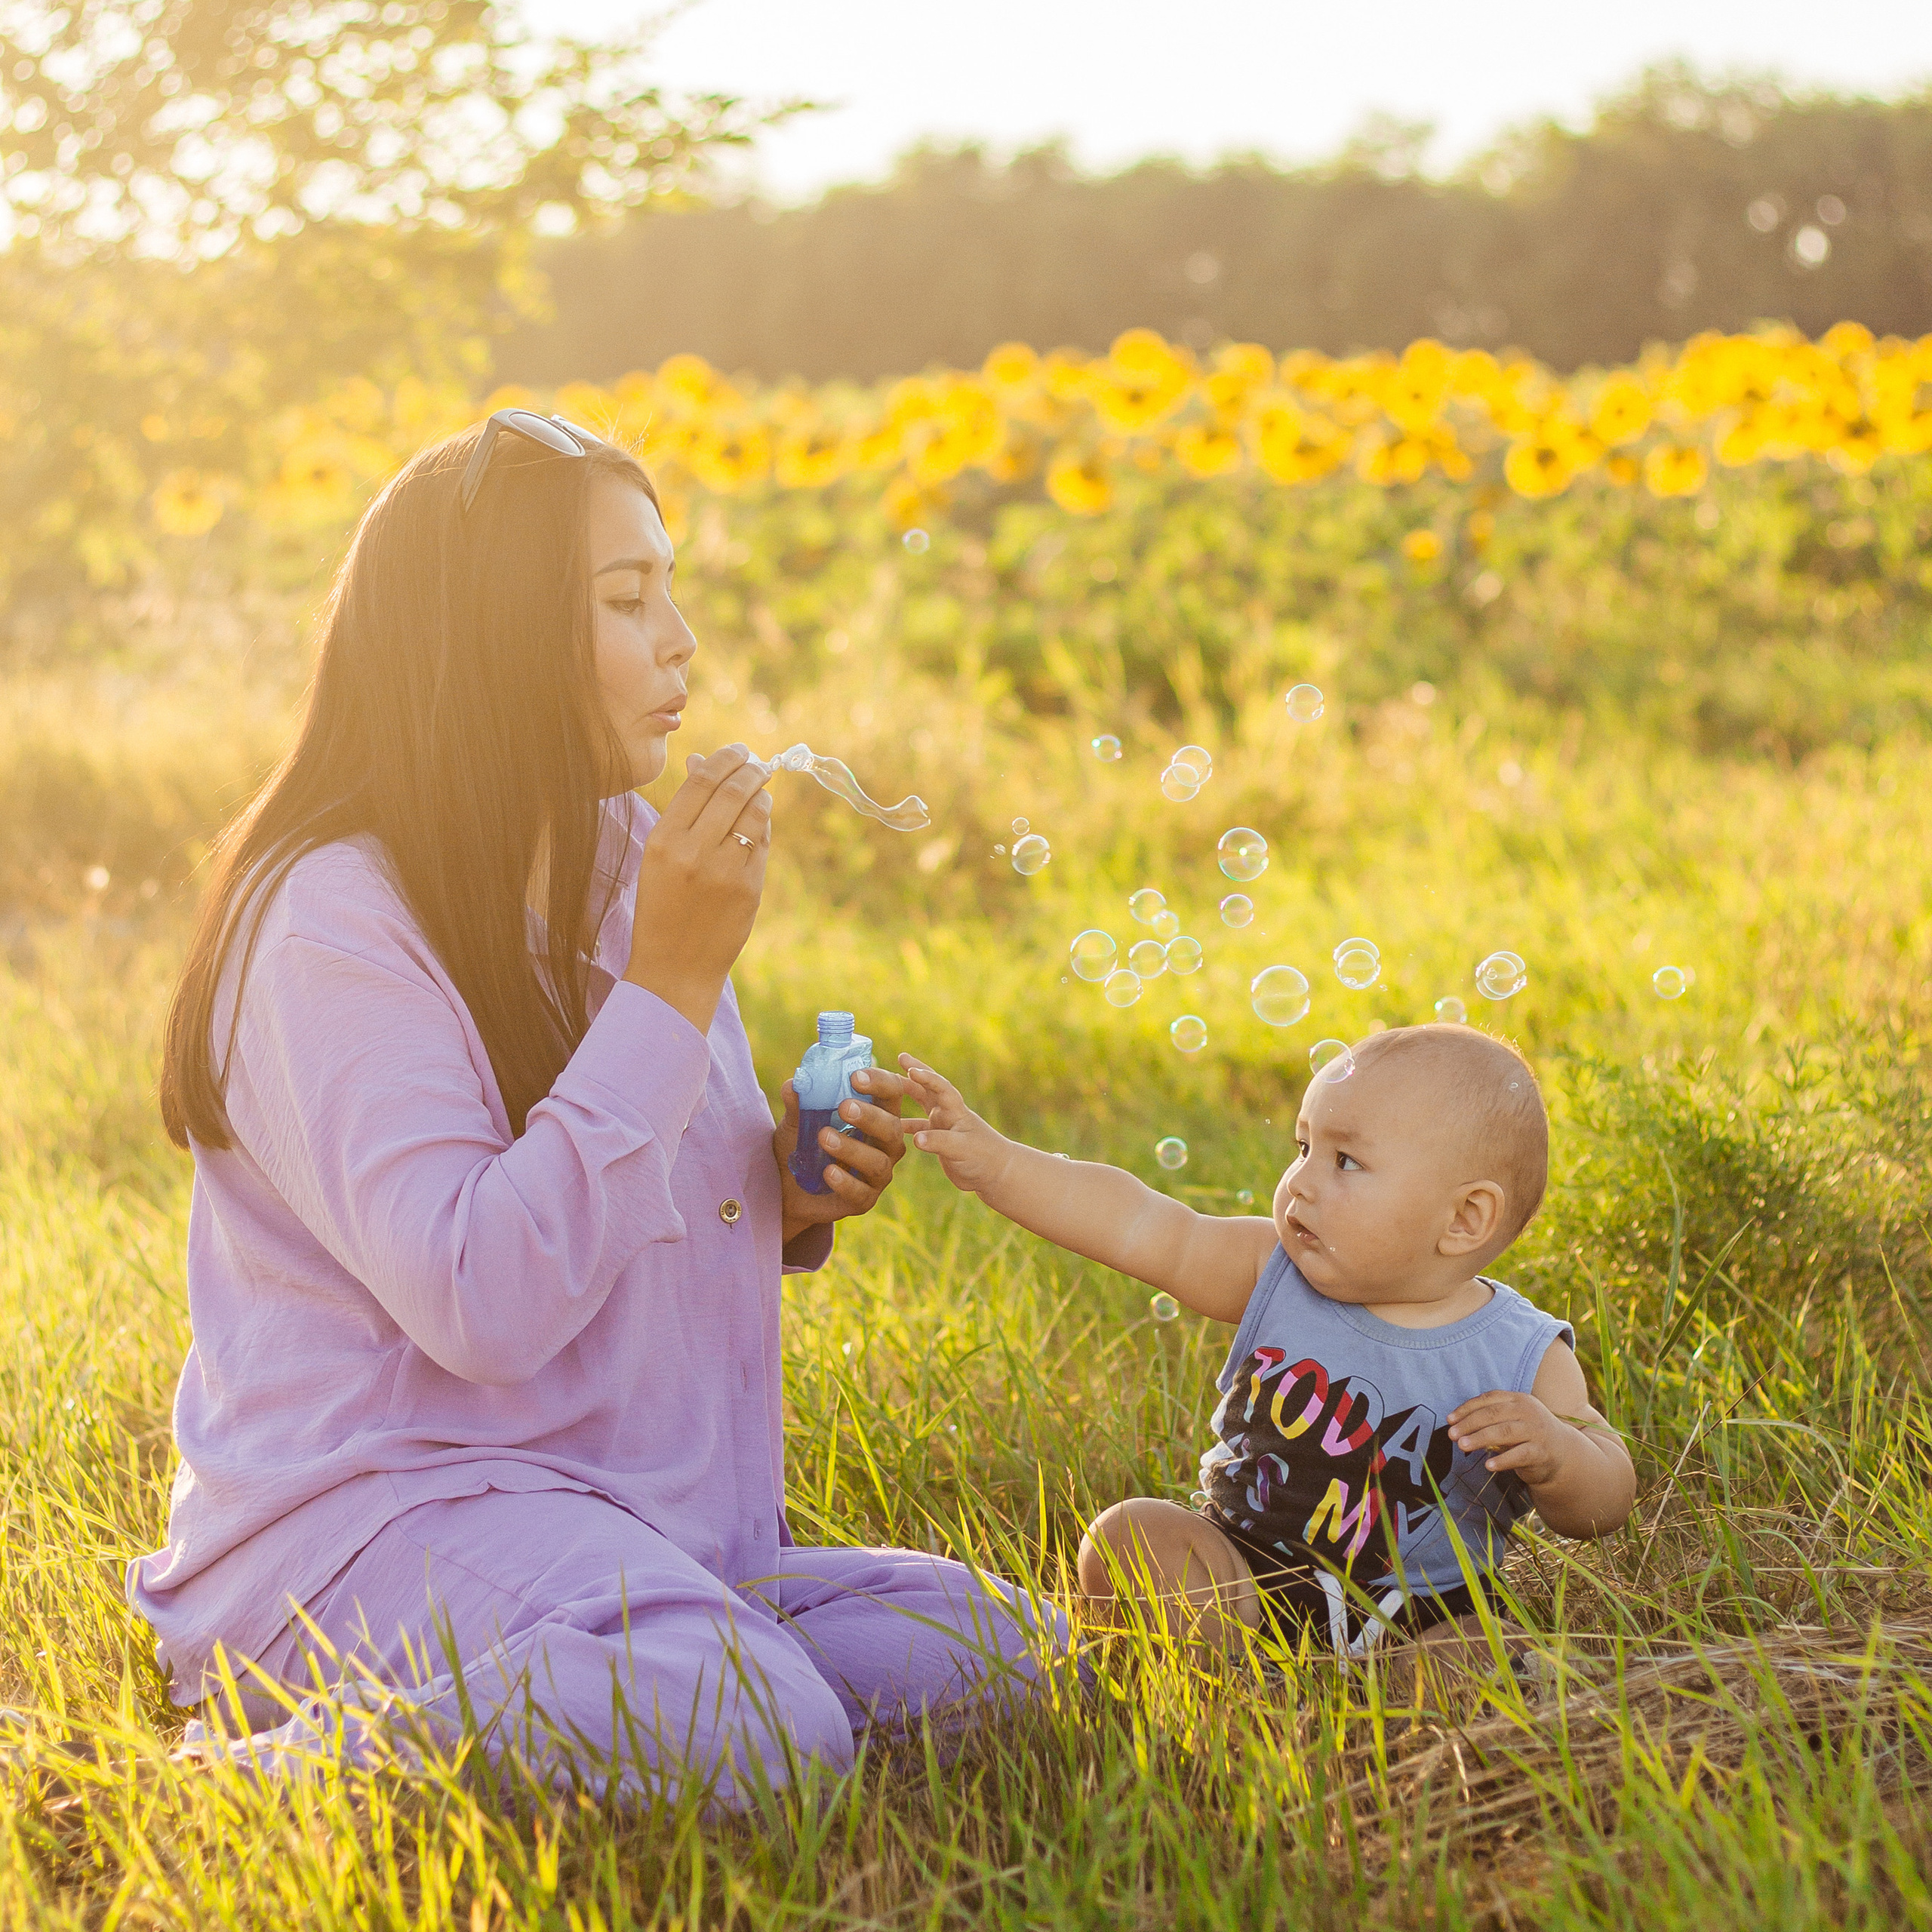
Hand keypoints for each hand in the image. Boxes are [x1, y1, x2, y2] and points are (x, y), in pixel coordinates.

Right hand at [623, 745, 772, 1033]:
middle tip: (756, 761)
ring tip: (759, 785)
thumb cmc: (663, 907)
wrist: (675, 967)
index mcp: (663, 841)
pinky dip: (764, 823)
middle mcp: (693, 852)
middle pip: (731, 791)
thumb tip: (700, 761)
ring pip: (754, 812)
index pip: (700, 782)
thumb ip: (682, 811)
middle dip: (749, 768)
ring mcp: (724, 871)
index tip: (737, 750)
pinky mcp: (749, 888)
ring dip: (761, 792)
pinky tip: (760, 817)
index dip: (723, 759)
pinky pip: (763, 842)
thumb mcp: (659, 857)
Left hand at [775, 1066, 908, 1241]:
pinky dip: (845, 1182)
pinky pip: (861, 1193)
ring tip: (823, 1138)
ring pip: (878, 1162)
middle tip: (844, 1107)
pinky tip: (827, 1172)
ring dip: (852, 1149)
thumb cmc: (801, 1145)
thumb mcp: (796, 1121)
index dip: (880, 1082)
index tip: (855, 1076)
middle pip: (893, 1128)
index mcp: (876, 1115)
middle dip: (870, 1117)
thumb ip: (798, 1103)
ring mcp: (877, 1175)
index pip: (892, 1093)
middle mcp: (884, 1144)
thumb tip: (794, 1084)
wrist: (783, 1188)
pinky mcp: (864, 1200)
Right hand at [900, 1055, 1016, 1195]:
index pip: (941, 1087)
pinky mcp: (937, 1139)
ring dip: (906, 1095)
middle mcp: (947, 1113)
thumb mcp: (962, 1149)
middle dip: (915, 1072)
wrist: (994, 1173)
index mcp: (955, 1110)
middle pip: (928, 1088)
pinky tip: (888, 1125)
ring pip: (920, 1104)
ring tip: (887, 1087)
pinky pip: (916, 1127)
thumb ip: (940, 1142)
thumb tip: (916, 1139)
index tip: (910, 1069)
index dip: (926, 1077)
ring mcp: (942, 1125)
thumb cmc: (984, 1157)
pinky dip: (903, 1124)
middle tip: (900, 1056)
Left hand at [1446, 1389, 1577, 1487]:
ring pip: (1504, 1432)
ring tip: (1462, 1446)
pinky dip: (1502, 1460)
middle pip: (1493, 1414)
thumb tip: (1456, 1424)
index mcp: (1518, 1399)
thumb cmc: (1527, 1433)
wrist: (1562, 1451)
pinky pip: (1519, 1455)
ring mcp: (1536, 1431)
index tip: (1450, 1419)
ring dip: (1480, 1439)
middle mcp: (1528, 1412)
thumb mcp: (1511, 1418)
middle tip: (1451, 1434)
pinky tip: (1488, 1465)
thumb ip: (1490, 1417)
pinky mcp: (1541, 1452)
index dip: (1467, 1408)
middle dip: (1470, 1424)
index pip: (1489, 1399)